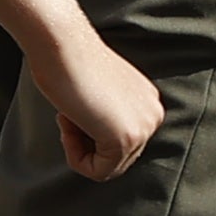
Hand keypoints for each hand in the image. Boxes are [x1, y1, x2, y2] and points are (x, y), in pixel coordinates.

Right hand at [31, 28, 166, 180]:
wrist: (62, 44)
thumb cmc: (68, 62)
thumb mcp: (99, 93)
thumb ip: (107, 115)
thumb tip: (97, 138)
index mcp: (148, 102)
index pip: (122, 143)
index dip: (89, 134)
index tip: (75, 109)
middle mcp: (153, 114)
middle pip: (117, 158)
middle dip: (85, 143)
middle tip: (69, 113)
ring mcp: (143, 127)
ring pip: (108, 167)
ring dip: (79, 148)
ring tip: (69, 115)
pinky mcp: (125, 138)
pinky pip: (99, 171)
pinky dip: (76, 157)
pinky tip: (69, 124)